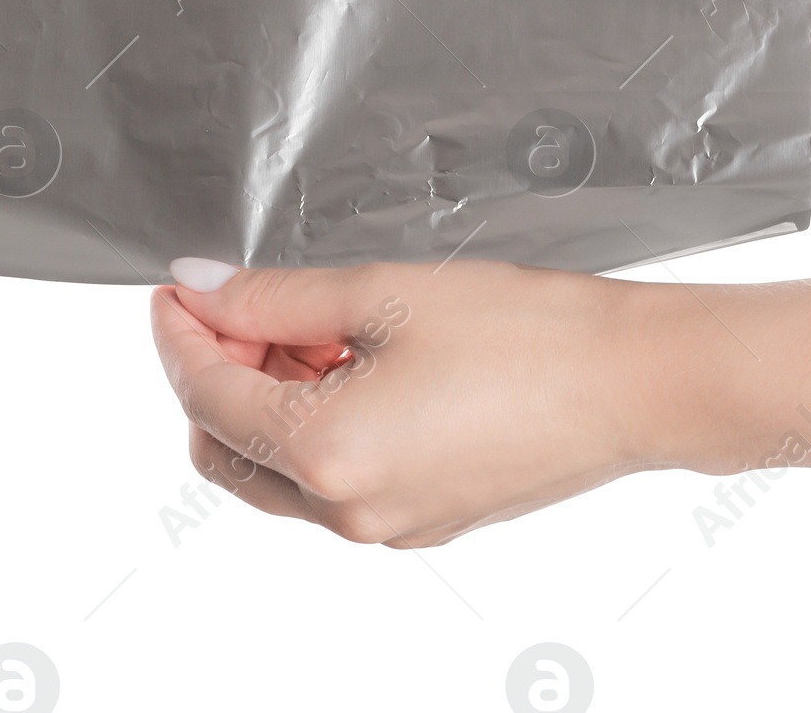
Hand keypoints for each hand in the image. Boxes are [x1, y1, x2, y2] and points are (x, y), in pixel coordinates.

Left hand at [149, 239, 810, 546]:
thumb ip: (276, 299)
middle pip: (230, 444)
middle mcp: (350, 510)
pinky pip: (335, 475)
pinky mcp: (425, 516)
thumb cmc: (530, 336)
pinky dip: (317, 419)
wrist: (635, 380)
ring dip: (268, 394)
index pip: (208, 396)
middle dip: (217, 370)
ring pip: (279, 465)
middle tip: (237, 300)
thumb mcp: (382, 293)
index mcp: (329, 457)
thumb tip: (204, 289)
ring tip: (304, 319)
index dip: (180, 334)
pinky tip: (348, 355)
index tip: (176, 287)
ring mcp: (389, 523)